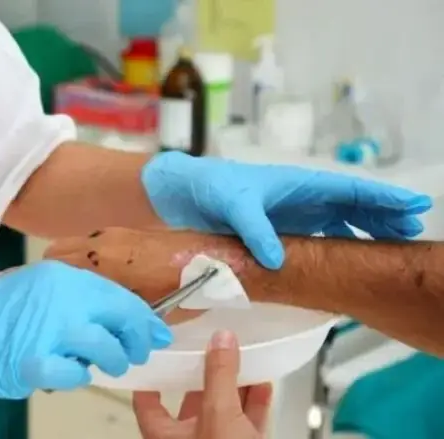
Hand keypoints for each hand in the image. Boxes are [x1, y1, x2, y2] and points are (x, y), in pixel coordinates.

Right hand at [0, 261, 172, 414]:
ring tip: (101, 366)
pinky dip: (76, 378)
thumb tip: (125, 319)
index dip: (144, 319)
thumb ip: (78, 300)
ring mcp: (48, 330)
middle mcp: (60, 298)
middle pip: (120, 321)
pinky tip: (66, 373)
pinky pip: (74, 376)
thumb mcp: (39, 290)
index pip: (119, 297)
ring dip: (110, 362)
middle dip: (134, 343)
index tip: (157, 333)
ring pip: (105, 350)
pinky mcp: (34, 361)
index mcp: (63, 277)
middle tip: (133, 354)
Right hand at [43, 227, 253, 323]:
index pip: (56, 264)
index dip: (51, 284)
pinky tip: (109, 279)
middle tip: (64, 295)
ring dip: (77, 265)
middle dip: (58, 272)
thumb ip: (115, 315)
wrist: (217, 259)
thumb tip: (99, 328)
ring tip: (85, 289)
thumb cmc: (181, 289)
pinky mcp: (131, 232)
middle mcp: (102, 241)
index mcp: (101, 260)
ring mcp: (116, 233)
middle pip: (61, 252)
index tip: (52, 300)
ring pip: (81, 248)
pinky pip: (98, 245)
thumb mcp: (143, 310)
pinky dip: (94, 259)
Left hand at [133, 330, 272, 438]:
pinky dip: (255, 403)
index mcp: (163, 436)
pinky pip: (246, 422)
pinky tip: (265, 382)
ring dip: (234, 384)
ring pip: (222, 410)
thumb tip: (221, 338)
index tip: (162, 348)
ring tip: (244, 356)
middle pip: (190, 400)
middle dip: (205, 373)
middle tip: (212, 344)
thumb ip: (219, 376)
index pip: (146, 398)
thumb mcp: (220, 415)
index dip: (152, 373)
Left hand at [142, 151, 431, 268]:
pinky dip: (340, 245)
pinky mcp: (279, 230)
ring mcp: (293, 214)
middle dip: (385, 216)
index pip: (350, 189)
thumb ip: (255, 230)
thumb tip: (277, 261)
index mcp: (298, 183)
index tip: (415, 205)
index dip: (383, 197)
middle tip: (413, 233)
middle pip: (354, 206)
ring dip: (367, 231)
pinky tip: (351, 260)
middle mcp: (302, 198)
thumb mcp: (233, 205)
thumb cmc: (208, 187)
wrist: (179, 193)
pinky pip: (320, 237)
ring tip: (393, 245)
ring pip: (342, 221)